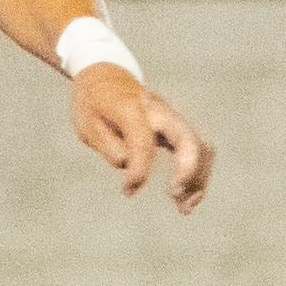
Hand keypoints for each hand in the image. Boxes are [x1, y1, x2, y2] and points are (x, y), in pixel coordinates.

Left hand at [74, 67, 211, 212]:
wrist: (105, 77)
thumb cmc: (93, 103)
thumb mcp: (87, 124)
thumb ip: (108, 145)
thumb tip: (128, 166)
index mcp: (131, 108)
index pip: (143, 141)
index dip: (139, 169)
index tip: (127, 190)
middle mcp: (158, 111)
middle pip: (187, 138)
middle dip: (188, 170)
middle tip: (175, 196)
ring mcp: (171, 118)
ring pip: (198, 147)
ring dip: (197, 178)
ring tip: (185, 208)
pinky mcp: (175, 128)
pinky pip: (196, 151)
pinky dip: (197, 174)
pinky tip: (188, 197)